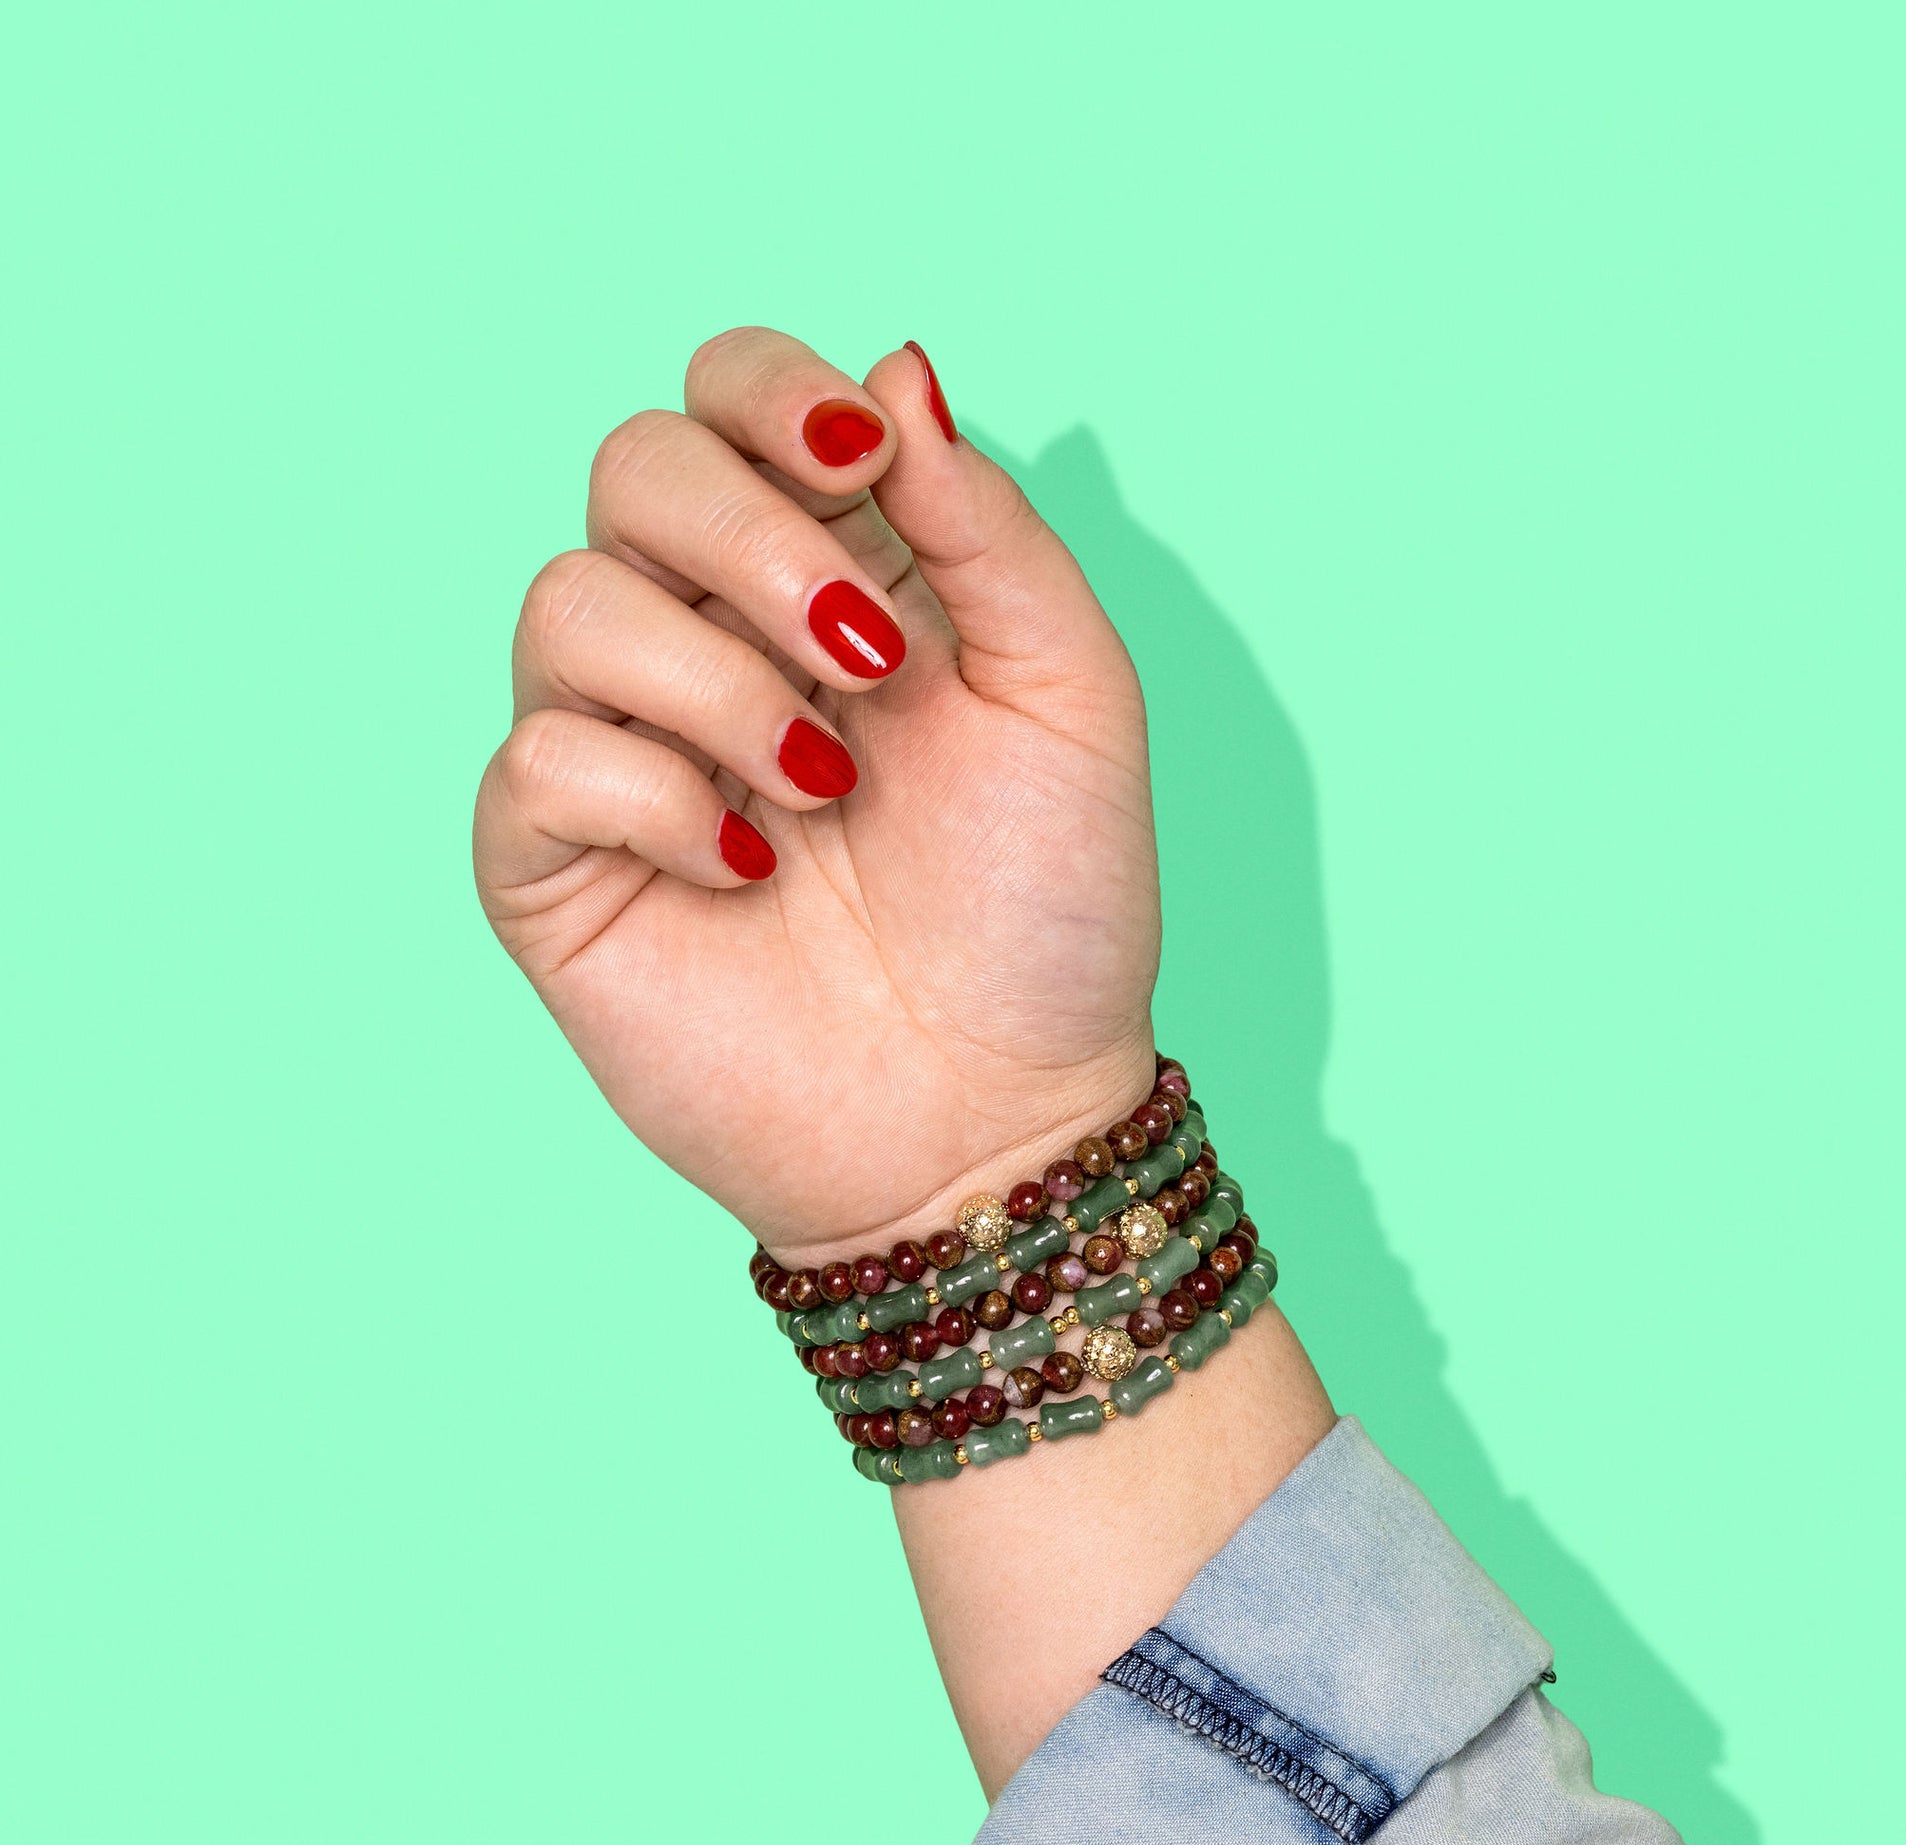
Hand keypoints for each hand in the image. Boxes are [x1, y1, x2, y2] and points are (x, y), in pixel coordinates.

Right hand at [473, 329, 1161, 1262]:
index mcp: (831, 578)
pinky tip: (747, 869)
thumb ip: (988, 529)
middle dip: (753, 539)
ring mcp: (628, 751)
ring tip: (822, 789)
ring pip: (564, 602)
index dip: (771, 391)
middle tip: (863, 661)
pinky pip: (538, 760)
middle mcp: (712, 642)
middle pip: (632, 465)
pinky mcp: (559, 865)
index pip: (728, 398)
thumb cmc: (1046, 914)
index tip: (860, 462)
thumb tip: (899, 365)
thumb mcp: (1069, 697)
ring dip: (712, 678)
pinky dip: (652, 796)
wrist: (995, 1119)